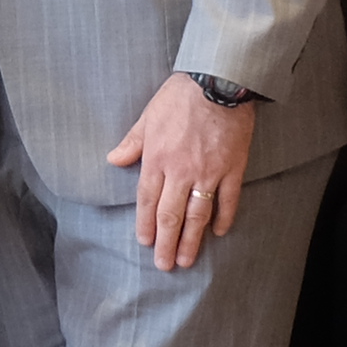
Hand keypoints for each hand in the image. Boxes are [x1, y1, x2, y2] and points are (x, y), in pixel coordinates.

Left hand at [104, 76, 253, 269]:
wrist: (218, 81)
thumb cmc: (180, 96)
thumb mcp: (148, 116)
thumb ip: (132, 142)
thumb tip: (113, 160)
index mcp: (158, 159)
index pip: (148, 200)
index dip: (146, 224)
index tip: (145, 242)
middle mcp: (181, 171)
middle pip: (171, 215)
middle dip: (166, 242)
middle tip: (164, 265)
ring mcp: (209, 173)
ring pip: (198, 214)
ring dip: (191, 240)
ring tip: (186, 260)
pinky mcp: (233, 169)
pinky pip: (228, 200)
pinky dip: (224, 218)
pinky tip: (219, 233)